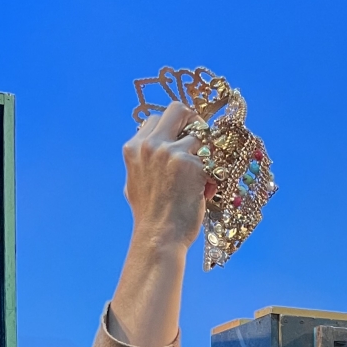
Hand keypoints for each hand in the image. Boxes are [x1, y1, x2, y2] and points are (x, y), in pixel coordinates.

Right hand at [122, 101, 216, 254]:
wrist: (159, 236)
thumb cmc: (150, 215)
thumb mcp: (135, 182)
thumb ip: (144, 161)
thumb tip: (154, 149)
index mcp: (134, 147)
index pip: (157, 119)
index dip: (173, 128)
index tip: (183, 140)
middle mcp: (151, 144)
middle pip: (178, 110)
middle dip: (194, 120)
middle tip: (202, 138)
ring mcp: (171, 152)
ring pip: (200, 136)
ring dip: (205, 154)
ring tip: (201, 179)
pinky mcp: (192, 165)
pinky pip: (211, 162)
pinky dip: (211, 177)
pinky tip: (203, 194)